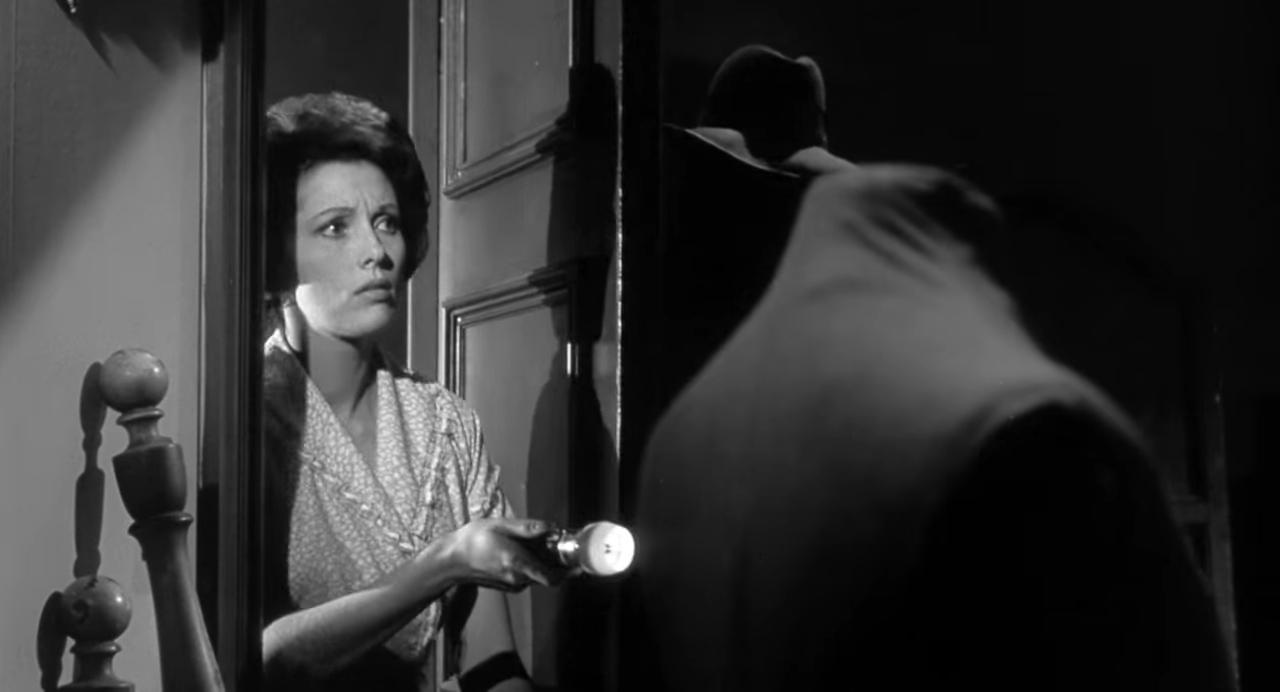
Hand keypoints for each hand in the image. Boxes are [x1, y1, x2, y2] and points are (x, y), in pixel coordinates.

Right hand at [444, 518, 566, 591]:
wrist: (451, 560)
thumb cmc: (474, 539)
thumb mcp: (501, 525)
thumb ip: (529, 528)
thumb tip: (553, 528)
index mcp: (518, 564)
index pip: (553, 577)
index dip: (570, 571)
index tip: (579, 561)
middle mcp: (518, 579)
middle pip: (549, 576)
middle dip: (558, 562)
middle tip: (560, 543)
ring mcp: (512, 585)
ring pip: (539, 576)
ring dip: (545, 563)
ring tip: (539, 543)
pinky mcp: (508, 586)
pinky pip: (529, 577)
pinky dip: (533, 566)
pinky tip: (524, 551)